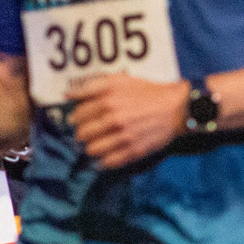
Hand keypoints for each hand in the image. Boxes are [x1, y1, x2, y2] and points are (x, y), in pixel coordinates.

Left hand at [70, 75, 187, 169]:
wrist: (176, 108)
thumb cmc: (147, 92)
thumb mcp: (120, 81)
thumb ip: (92, 86)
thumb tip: (67, 94)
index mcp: (108, 101)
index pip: (78, 115)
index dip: (77, 118)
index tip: (81, 119)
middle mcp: (114, 120)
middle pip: (82, 135)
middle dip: (82, 134)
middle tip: (88, 133)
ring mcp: (124, 137)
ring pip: (92, 150)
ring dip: (91, 148)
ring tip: (97, 144)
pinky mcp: (134, 151)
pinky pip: (108, 162)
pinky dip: (103, 161)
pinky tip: (105, 156)